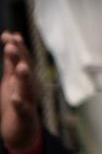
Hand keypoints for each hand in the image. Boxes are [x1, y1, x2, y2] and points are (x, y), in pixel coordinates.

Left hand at [0, 33, 38, 153]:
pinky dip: (20, 104)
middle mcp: (29, 86)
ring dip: (25, 78)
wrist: (23, 131)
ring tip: (20, 67)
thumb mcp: (11, 80)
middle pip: (26, 70)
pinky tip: (15, 98)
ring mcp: (28, 101)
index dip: (17, 47)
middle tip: (11, 45)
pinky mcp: (25, 117)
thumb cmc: (17, 103)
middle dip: (20, 58)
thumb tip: (10, 42)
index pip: (22, 59)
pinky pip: (23, 110)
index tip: (9, 35)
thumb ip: (11, 63)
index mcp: (24, 78)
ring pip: (27, 88)